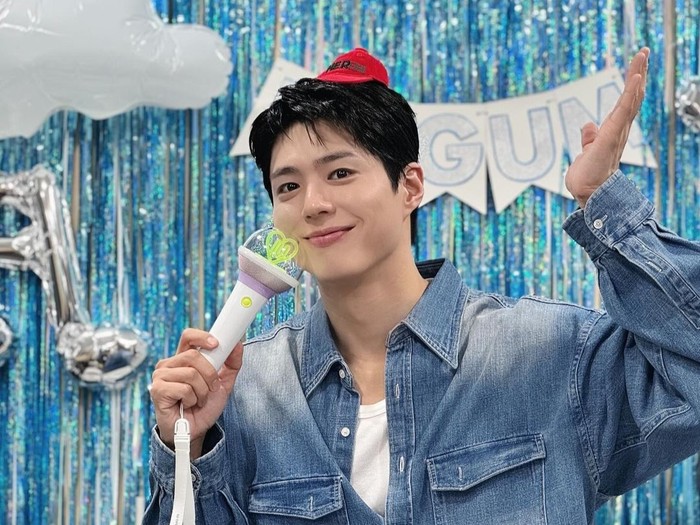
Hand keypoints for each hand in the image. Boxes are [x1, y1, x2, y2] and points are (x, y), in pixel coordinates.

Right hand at [150, 329, 243, 457]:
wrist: (195, 430)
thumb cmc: (205, 406)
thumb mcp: (223, 383)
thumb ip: (231, 364)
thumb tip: (238, 345)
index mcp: (183, 358)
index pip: (189, 337)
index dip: (202, 337)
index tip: (216, 344)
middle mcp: (169, 364)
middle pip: (194, 356)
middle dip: (210, 374)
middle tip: (210, 388)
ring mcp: (161, 376)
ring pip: (191, 374)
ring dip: (202, 391)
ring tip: (198, 400)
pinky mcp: (158, 390)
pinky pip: (184, 388)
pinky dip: (192, 399)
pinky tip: (187, 405)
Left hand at [565, 47, 648, 207]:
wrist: (588, 194)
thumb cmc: (588, 178)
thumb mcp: (586, 152)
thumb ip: (589, 139)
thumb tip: (588, 125)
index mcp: (613, 132)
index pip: (624, 104)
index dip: (631, 86)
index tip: (637, 67)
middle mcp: (619, 130)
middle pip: (632, 97)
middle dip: (637, 74)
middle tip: (644, 53)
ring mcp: (617, 133)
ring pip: (630, 100)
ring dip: (636, 77)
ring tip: (642, 56)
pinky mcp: (611, 136)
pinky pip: (623, 112)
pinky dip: (630, 94)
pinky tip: (636, 78)